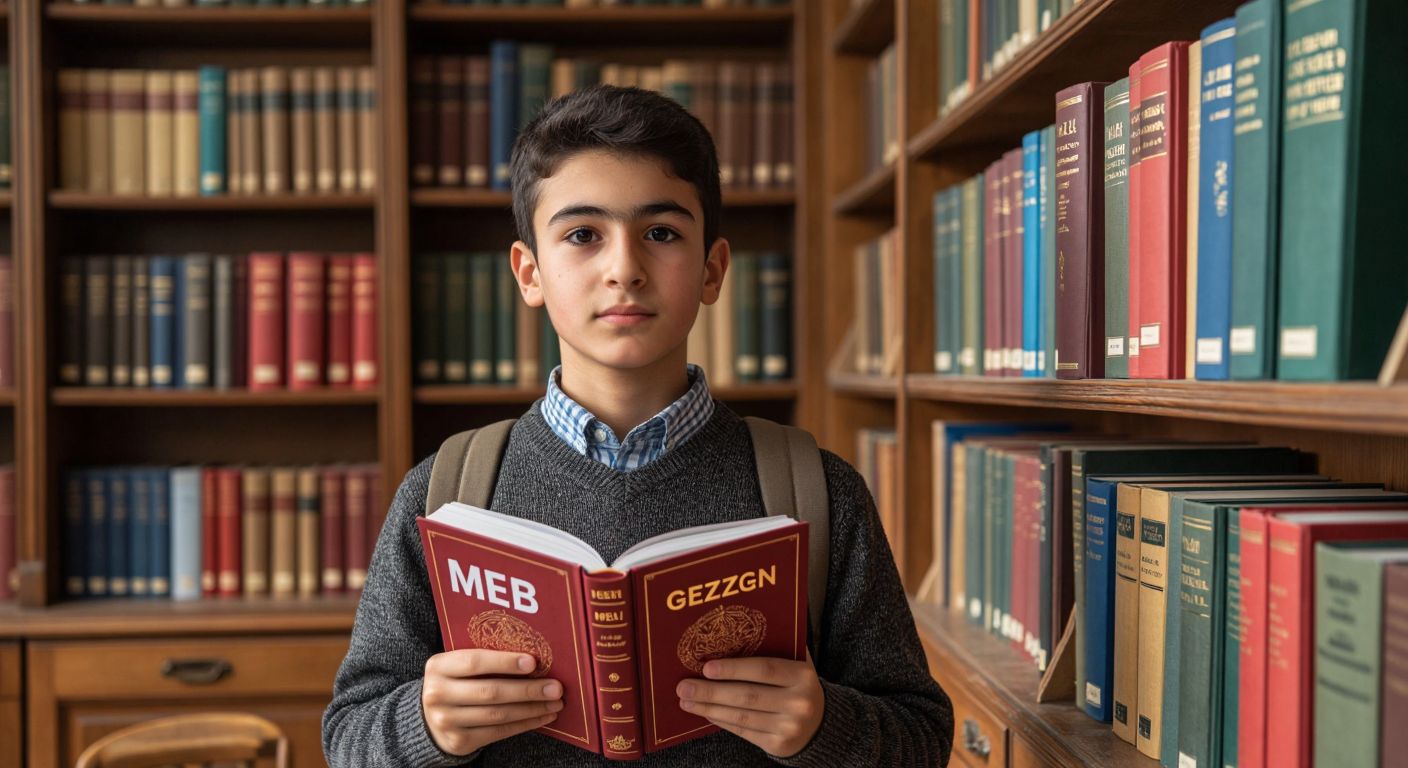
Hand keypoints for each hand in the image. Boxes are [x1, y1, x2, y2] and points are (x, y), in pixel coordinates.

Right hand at [421, 649, 563, 755]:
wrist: (427, 717)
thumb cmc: (455, 682)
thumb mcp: (457, 666)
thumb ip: (484, 659)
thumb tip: (532, 659)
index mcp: (438, 667)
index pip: (474, 662)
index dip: (505, 662)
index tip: (533, 662)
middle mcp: (438, 694)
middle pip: (491, 691)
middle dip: (528, 689)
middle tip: (556, 687)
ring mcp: (446, 720)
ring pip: (498, 714)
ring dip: (532, 709)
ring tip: (555, 703)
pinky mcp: (459, 741)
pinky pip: (498, 732)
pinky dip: (524, 724)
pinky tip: (542, 717)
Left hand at [675, 653, 824, 757]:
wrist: (820, 724)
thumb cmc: (798, 685)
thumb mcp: (798, 664)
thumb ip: (779, 646)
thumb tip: (740, 627)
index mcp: (802, 676)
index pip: (764, 669)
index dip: (734, 668)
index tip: (706, 667)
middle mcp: (798, 703)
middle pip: (747, 696)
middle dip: (711, 691)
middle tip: (683, 686)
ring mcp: (788, 726)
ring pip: (741, 716)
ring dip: (709, 708)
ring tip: (686, 700)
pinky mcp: (778, 744)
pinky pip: (743, 731)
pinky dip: (721, 721)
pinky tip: (705, 712)